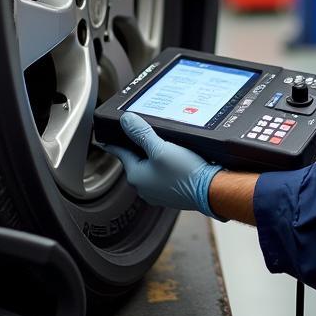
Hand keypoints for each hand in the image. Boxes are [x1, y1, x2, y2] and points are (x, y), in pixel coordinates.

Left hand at [104, 112, 222, 217]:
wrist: (211, 191)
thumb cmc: (185, 172)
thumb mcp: (161, 148)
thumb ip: (142, 134)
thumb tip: (126, 121)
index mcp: (137, 176)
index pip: (121, 154)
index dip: (114, 144)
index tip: (104, 140)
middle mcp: (145, 188)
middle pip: (136, 161)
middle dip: (139, 148)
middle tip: (143, 133)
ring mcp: (159, 193)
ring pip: (151, 169)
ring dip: (155, 157)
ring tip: (163, 144)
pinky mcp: (173, 194)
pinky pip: (164, 176)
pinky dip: (166, 167)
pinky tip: (177, 158)